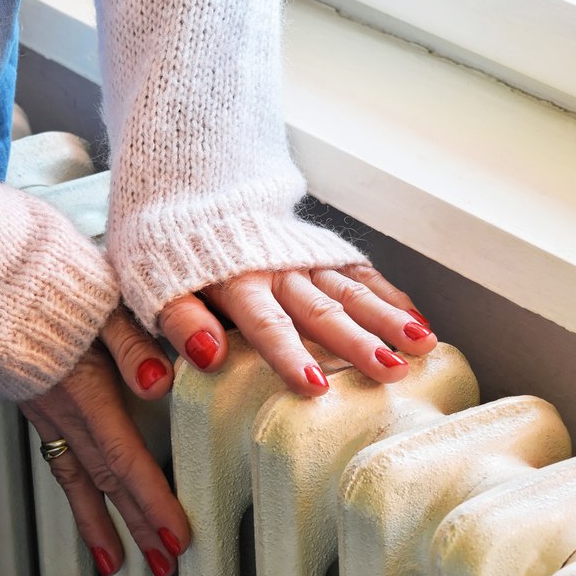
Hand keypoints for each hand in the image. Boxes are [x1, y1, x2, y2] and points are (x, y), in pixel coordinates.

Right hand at [19, 307, 188, 575]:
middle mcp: (63, 407)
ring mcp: (45, 408)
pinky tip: (84, 507)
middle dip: (137, 524)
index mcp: (85, 386)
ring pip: (78, 477)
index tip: (177, 536)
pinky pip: (57, 459)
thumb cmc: (44, 278)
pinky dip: (74, 492)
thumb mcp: (100, 298)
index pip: (126, 457)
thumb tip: (161, 379)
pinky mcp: (35, 400)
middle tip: (164, 563)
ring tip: (118, 562)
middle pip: (106, 479)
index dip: (152, 501)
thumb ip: (132, 342)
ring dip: (102, 522)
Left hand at [157, 265, 435, 395]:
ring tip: (422, 344)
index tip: (315, 388)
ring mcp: (305, 260)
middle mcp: (278, 270)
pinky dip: (390, 295)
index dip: (289, 356)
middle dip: (358, 343)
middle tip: (392, 371)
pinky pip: (360, 273)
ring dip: (387, 318)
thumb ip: (179, 323)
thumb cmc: (171, 252)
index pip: (266, 325)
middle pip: (322, 311)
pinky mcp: (322, 252)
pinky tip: (418, 319)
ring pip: (350, 290)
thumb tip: (206, 357)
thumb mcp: (153, 286)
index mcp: (235, 282)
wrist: (193, 187)